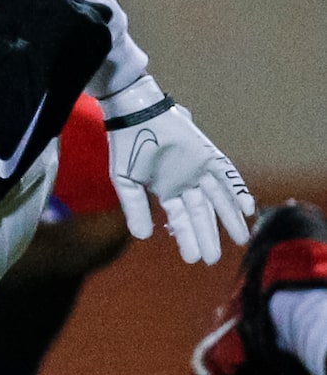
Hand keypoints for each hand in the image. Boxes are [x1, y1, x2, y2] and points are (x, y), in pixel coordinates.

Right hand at [101, 77, 252, 264]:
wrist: (136, 115)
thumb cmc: (127, 146)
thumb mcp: (126, 182)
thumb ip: (135, 209)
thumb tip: (142, 237)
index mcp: (167, 190)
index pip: (180, 219)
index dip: (187, 238)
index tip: (193, 259)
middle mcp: (187, 183)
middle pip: (201, 214)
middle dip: (208, 235)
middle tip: (214, 259)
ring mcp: (200, 170)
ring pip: (219, 199)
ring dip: (230, 218)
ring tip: (242, 239)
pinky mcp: (210, 156)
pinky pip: (228, 176)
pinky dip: (238, 191)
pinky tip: (247, 209)